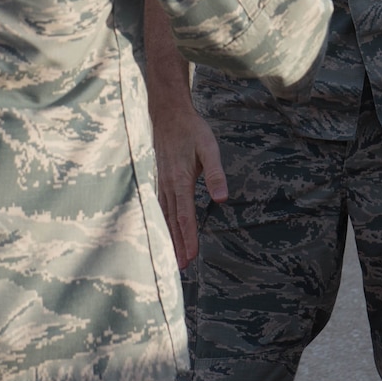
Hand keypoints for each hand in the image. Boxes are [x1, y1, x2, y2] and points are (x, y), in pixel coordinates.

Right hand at [152, 99, 226, 267]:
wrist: (168, 113)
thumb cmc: (191, 130)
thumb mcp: (209, 147)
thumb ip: (215, 173)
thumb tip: (222, 198)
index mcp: (180, 180)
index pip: (185, 215)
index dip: (188, 236)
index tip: (191, 255)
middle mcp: (168, 185)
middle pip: (173, 221)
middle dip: (177, 244)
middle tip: (180, 267)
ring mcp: (161, 183)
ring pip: (164, 215)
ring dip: (169, 237)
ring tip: (172, 256)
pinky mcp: (159, 179)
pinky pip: (159, 206)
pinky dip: (162, 223)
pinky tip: (163, 231)